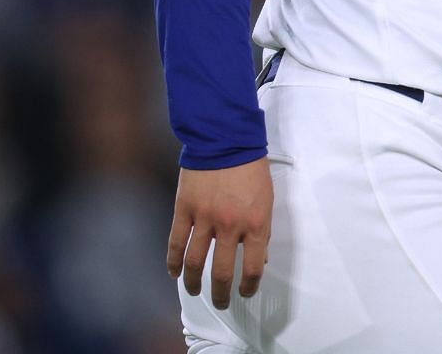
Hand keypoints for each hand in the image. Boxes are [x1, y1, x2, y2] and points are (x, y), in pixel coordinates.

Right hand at [166, 158, 271, 310]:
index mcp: (255, 224)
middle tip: (221, 303)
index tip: (245, 292)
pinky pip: (177, 241)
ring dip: (194, 282)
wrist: (224, 139)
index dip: (249, 286)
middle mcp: (229, 226)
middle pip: (223, 272)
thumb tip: (259, 257)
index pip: (253, 267)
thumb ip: (262, 231)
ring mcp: (204, 218)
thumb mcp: (267, 200)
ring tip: (194, 292)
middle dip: (221, 293)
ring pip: (196, 261)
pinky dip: (174, 260)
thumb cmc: (250, 168)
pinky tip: (174, 272)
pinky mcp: (184, 209)